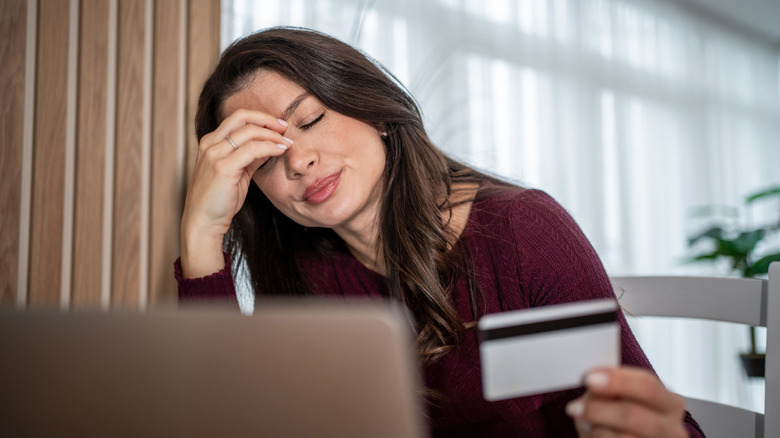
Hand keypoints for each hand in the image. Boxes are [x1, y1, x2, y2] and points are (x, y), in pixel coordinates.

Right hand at [180, 109, 291, 277]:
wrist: (203, 222)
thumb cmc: (219, 201)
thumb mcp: (236, 174)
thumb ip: (250, 158)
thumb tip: (270, 146)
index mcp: (210, 143)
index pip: (237, 118)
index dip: (260, 117)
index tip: (278, 125)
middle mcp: (210, 145)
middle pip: (242, 117)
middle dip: (267, 119)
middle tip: (285, 127)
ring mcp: (215, 155)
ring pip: (249, 132)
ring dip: (272, 135)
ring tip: (287, 142)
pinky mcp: (223, 168)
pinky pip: (253, 149)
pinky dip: (270, 147)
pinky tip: (280, 151)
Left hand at [565, 366, 688, 437]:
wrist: (625, 437)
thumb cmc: (625, 419)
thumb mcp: (622, 399)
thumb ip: (612, 391)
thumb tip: (593, 388)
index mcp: (669, 403)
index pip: (647, 386)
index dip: (617, 381)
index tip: (589, 378)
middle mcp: (672, 428)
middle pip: (634, 415)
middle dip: (599, 410)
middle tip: (574, 407)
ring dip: (596, 429)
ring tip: (583, 423)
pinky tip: (591, 435)